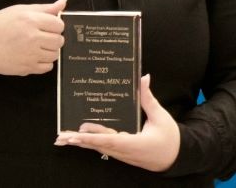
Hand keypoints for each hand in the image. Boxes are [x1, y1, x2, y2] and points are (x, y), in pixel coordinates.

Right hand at [0, 0, 66, 75]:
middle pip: (59, 40)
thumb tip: (63, 2)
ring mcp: (30, 55)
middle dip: (54, 38)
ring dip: (50, 50)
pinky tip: (34, 56)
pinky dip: (44, 62)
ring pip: (55, 55)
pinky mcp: (27, 68)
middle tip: (43, 36)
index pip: (59, 25)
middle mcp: (33, 38)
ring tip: (38, 46)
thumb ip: (44, 8)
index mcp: (31, 20)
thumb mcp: (20, 10)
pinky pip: (47, 67)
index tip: (48, 26)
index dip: (55, 25)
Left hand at [54, 74, 179, 171]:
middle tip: (61, 137)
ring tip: (64, 137)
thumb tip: (144, 78)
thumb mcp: (160, 117)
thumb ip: (149, 99)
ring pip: (99, 147)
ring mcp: (122, 153)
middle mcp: (125, 151)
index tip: (77, 134)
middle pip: (99, 145)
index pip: (110, 140)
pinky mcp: (121, 152)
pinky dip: (90, 142)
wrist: (175, 158)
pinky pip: (103, 147)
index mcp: (134, 143)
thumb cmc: (169, 138)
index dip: (92, 137)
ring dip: (82, 142)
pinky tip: (79, 138)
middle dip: (79, 140)